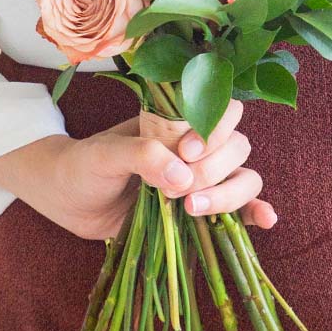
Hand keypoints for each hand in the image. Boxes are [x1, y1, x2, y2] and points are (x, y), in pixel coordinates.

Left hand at [0, 99, 276, 239]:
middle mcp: (196, 145)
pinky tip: (264, 220)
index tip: (186, 151)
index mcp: (176, 119)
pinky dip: (255, 212)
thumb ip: (142, 155)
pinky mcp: (200, 207)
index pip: (220, 110)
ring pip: (243, 176)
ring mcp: (201, 177)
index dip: (213, 130)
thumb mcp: (105, 154)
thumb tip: (182, 176)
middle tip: (177, 189)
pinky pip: (239, 207)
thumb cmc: (84, 165)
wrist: (67, 199)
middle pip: (237, 147)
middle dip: (213, 169)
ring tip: (192, 208)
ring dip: (229, 194)